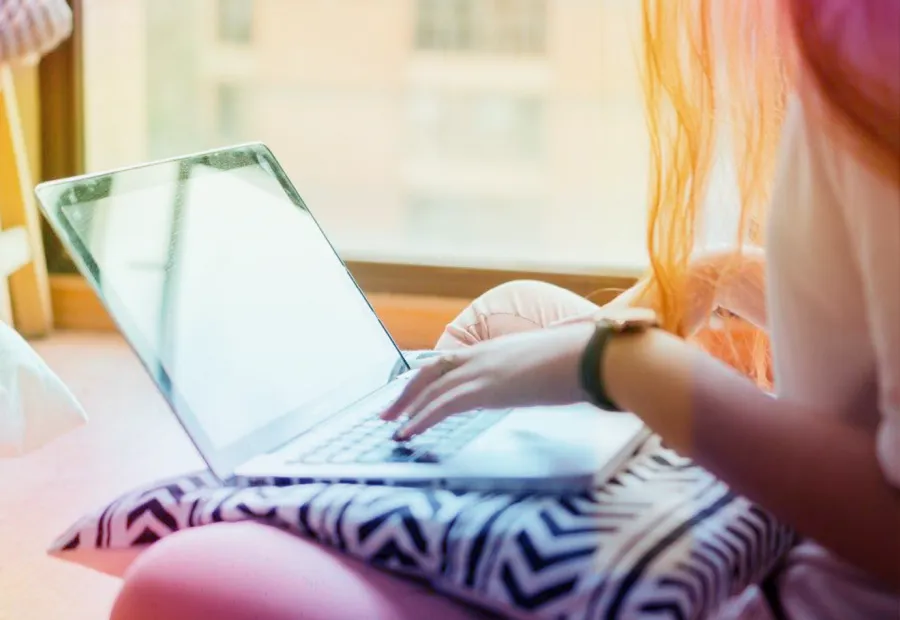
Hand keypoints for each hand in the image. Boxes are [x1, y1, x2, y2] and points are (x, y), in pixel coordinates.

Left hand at [382, 322, 595, 438]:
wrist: (590, 356)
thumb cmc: (582, 361)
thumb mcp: (548, 365)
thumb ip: (534, 374)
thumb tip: (541, 386)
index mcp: (496, 349)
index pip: (451, 361)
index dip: (428, 377)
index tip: (414, 392)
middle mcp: (483, 356)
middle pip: (431, 372)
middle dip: (407, 393)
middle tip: (388, 414)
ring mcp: (483, 371)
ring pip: (432, 389)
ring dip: (407, 409)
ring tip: (391, 428)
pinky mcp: (485, 389)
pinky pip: (442, 405)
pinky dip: (421, 420)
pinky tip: (409, 434)